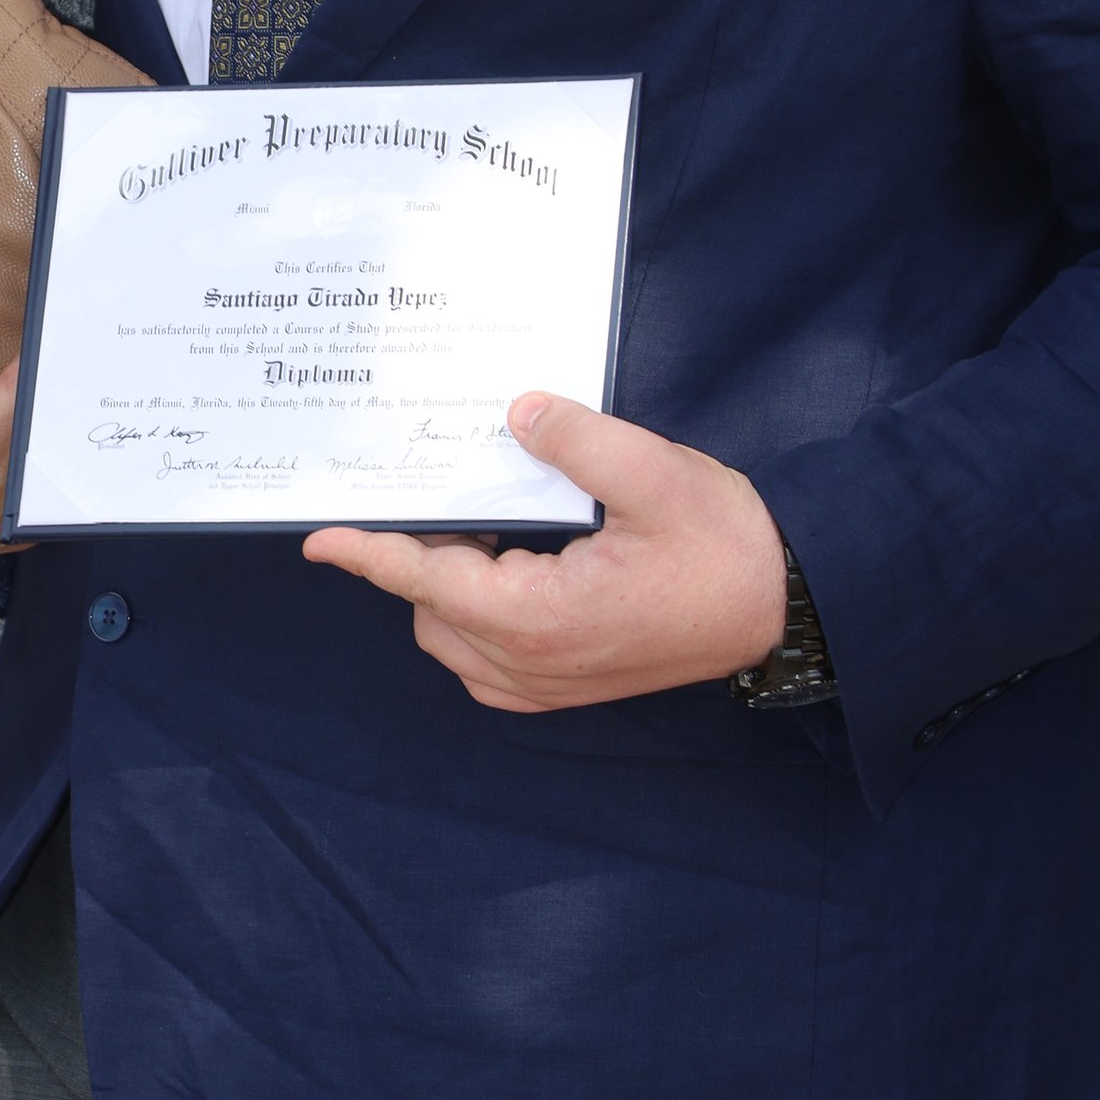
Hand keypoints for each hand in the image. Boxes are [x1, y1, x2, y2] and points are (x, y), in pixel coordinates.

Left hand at [302, 393, 787, 713]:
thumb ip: (579, 443)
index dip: (369, 553)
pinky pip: (482, 655)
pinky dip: (475, 610)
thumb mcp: (656, 475)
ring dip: (449, 582)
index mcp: (538, 617)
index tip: (319, 537)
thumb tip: (518, 412)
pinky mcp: (559, 687)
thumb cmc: (723, 545)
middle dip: (423, 552)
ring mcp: (542, 685)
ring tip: (486, 520)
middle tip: (446, 488)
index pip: (425, 579)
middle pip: (430, 606)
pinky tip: (509, 560)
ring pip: (451, 633)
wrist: (780, 605)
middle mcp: (528, 664)